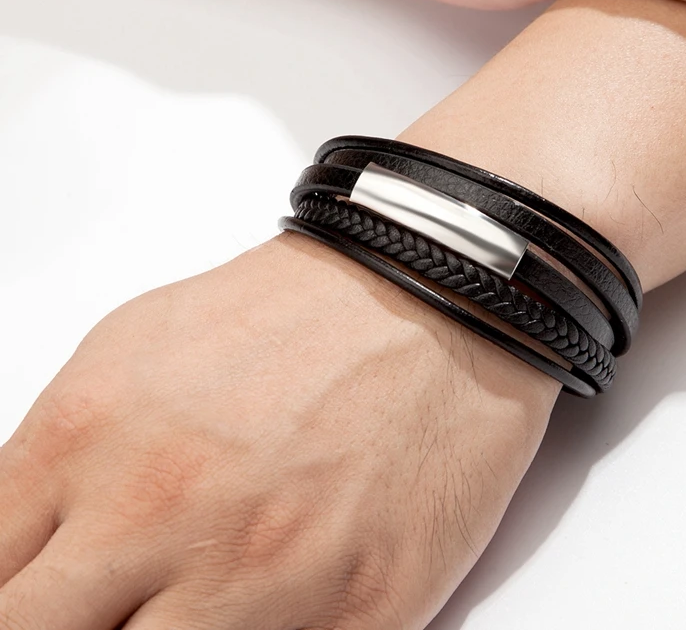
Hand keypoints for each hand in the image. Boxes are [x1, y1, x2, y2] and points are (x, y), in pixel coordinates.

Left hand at [0, 233, 556, 628]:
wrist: (433, 298)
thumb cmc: (298, 316)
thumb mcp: (132, 348)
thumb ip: (55, 462)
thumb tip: (20, 548)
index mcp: (91, 442)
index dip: (5, 602)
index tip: (37, 599)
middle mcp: (166, 519)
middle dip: (64, 629)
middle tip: (108, 608)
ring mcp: (265, 580)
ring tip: (189, 600)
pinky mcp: (359, 616)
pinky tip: (260, 607)